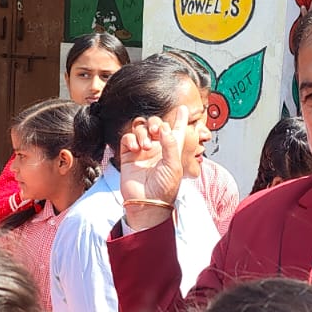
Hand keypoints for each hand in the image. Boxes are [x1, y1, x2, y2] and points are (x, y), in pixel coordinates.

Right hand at [119, 105, 187, 230]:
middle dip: (156, 122)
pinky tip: (135, 148)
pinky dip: (131, 139)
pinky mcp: (128, 155)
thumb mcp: (174, 166)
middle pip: (156, 124)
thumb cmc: (164, 188)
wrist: (146, 202)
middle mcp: (157, 148)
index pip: (176, 130)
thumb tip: (164, 127)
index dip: (180, 119)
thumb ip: (171, 144)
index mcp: (172, 150)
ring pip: (141, 128)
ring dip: (143, 132)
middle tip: (156, 130)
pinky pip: (128, 138)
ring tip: (145, 147)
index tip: (183, 109)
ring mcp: (142, 151)